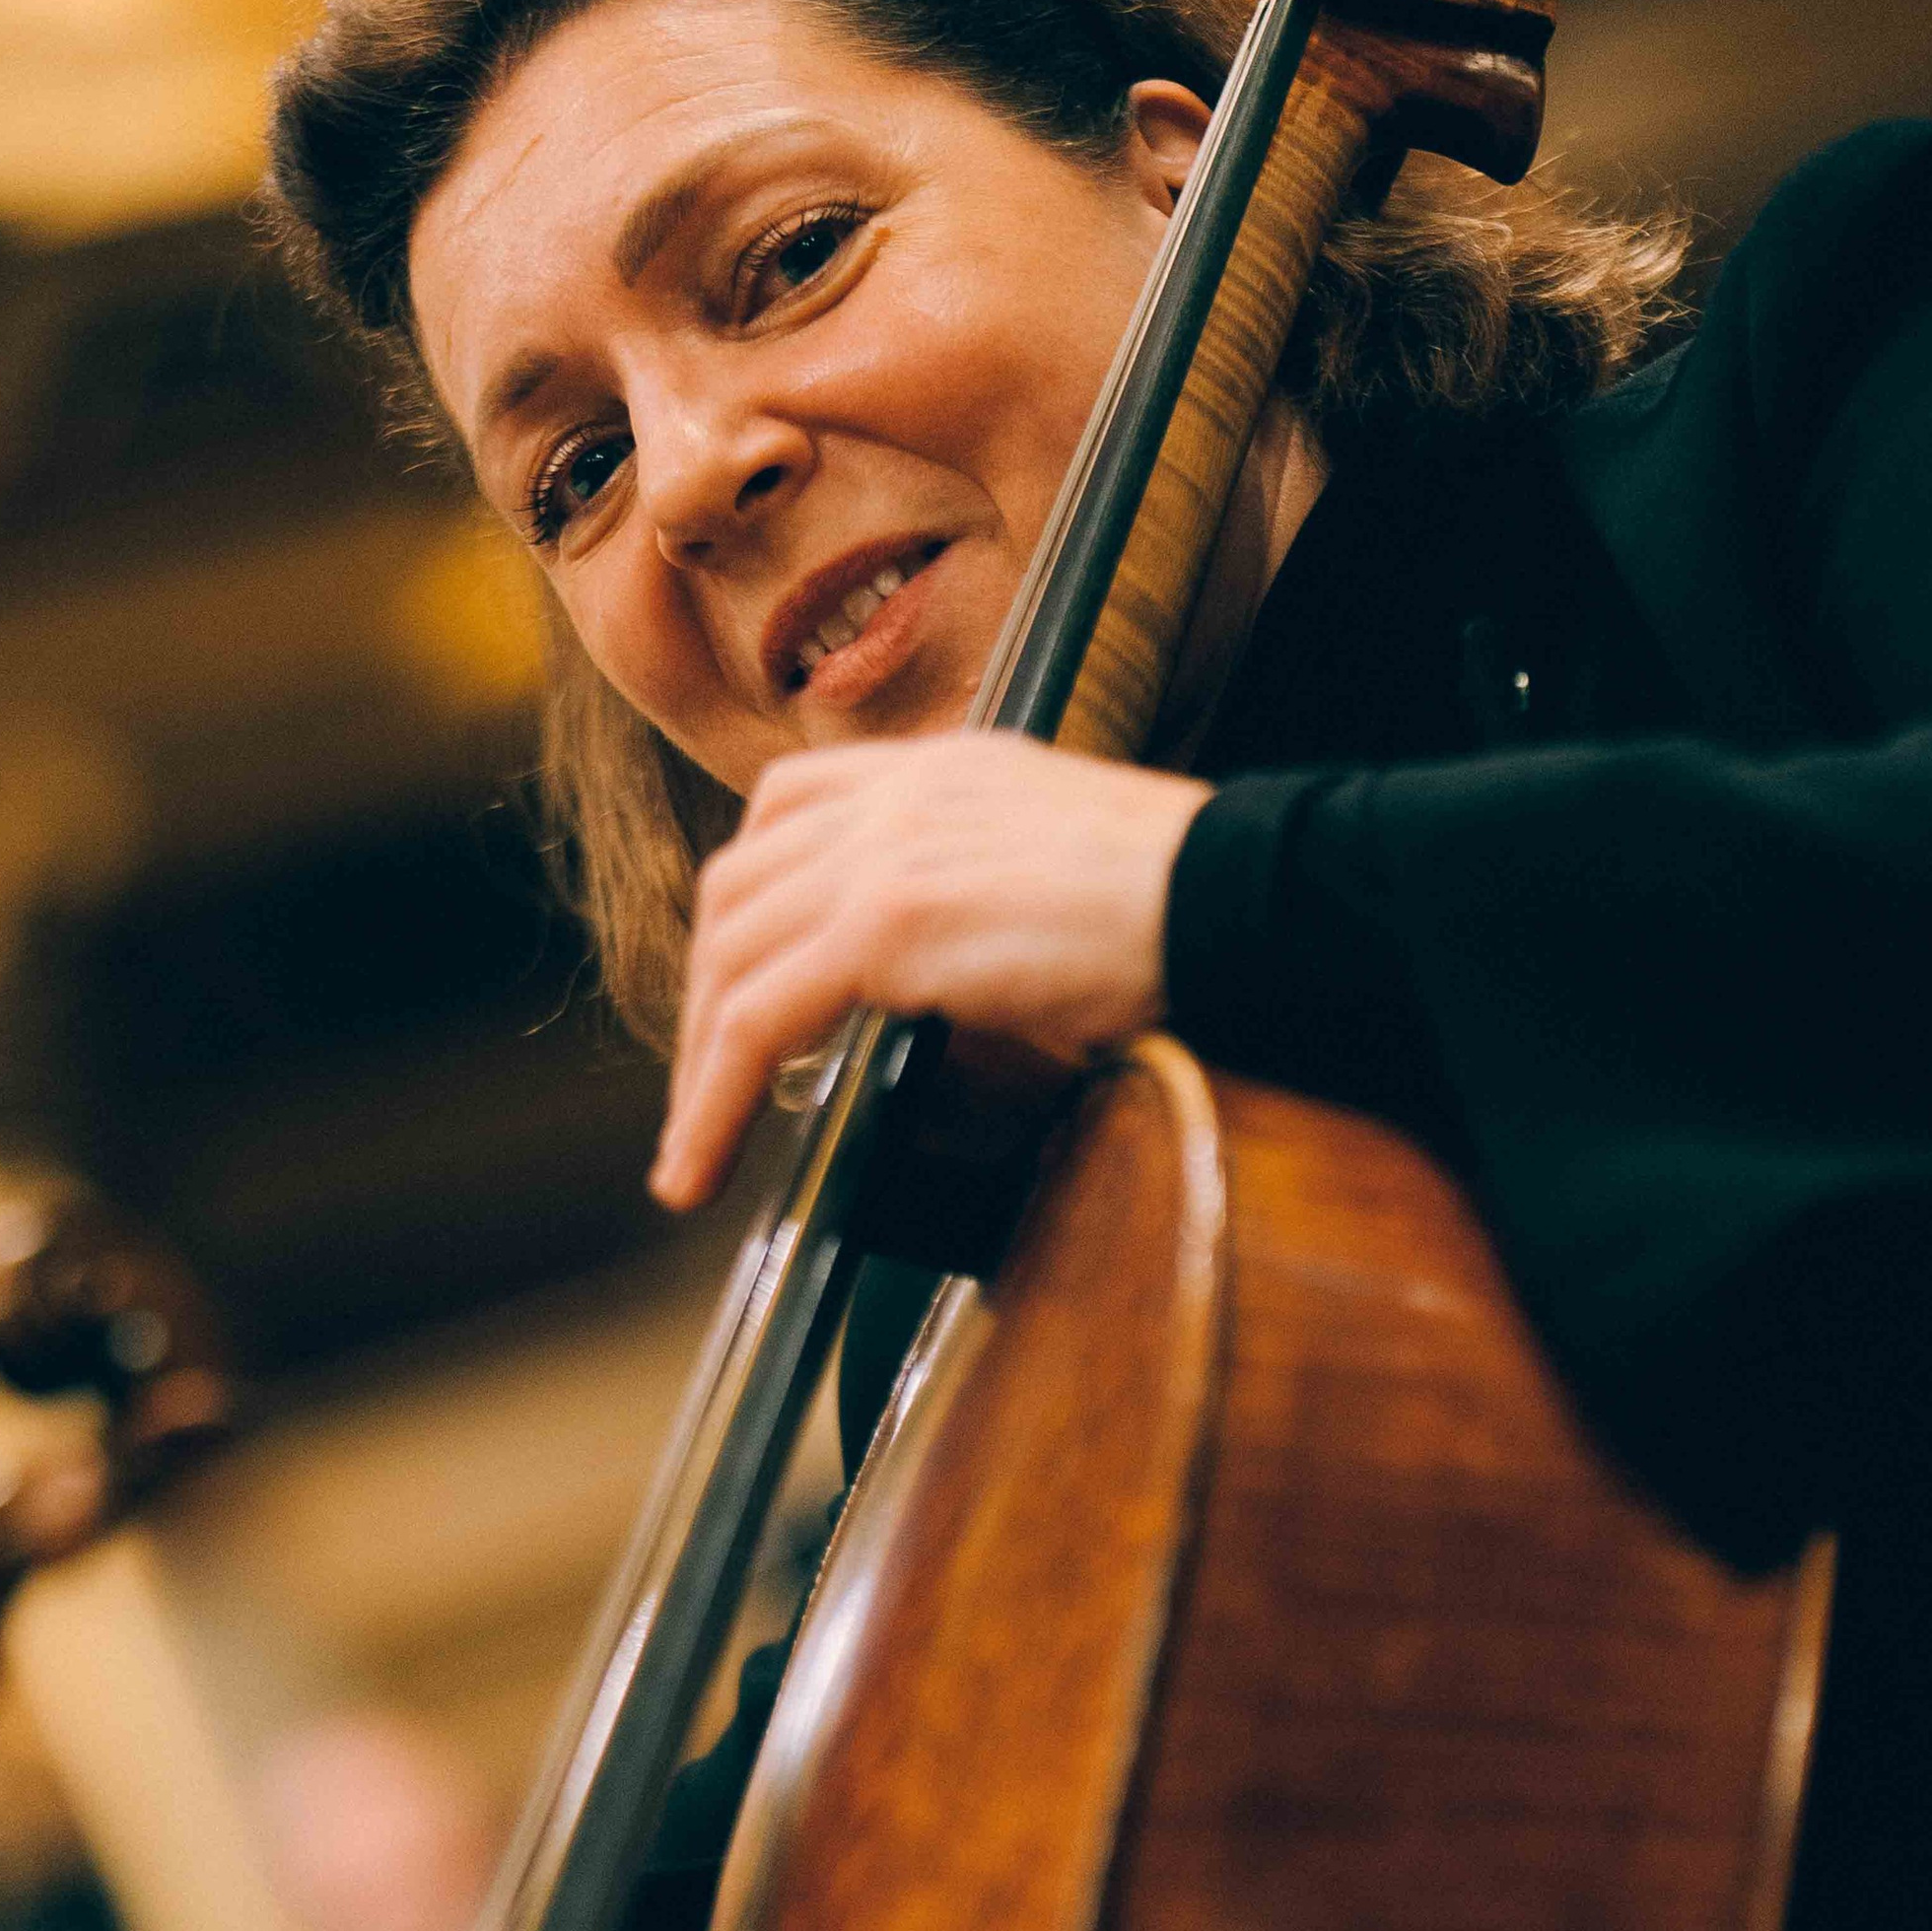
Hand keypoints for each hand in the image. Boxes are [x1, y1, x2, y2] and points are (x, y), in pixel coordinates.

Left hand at [651, 734, 1210, 1210]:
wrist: (1240, 890)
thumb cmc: (1190, 900)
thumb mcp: (1060, 866)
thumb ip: (985, 895)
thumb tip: (954, 977)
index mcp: (941, 771)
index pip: (788, 809)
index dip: (747, 905)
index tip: (739, 989)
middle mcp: (898, 794)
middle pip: (739, 885)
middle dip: (705, 996)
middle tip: (703, 1088)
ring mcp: (885, 852)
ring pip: (731, 955)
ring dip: (696, 1062)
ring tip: (691, 1151)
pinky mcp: (887, 924)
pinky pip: (756, 1020)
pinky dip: (711, 1098)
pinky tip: (702, 1160)